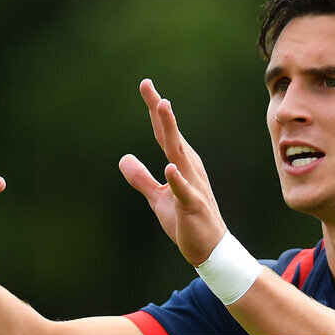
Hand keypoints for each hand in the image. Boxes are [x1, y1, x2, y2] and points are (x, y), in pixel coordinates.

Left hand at [119, 79, 225, 265]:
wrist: (210, 249)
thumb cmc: (186, 220)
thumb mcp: (158, 198)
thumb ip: (141, 179)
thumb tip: (124, 159)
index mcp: (181, 164)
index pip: (164, 134)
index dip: (154, 110)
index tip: (146, 85)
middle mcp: (189, 169)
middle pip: (171, 136)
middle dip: (160, 111)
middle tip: (148, 86)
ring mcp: (193, 186)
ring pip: (179, 155)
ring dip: (171, 131)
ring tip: (163, 108)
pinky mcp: (193, 206)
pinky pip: (185, 191)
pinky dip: (177, 179)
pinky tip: (170, 168)